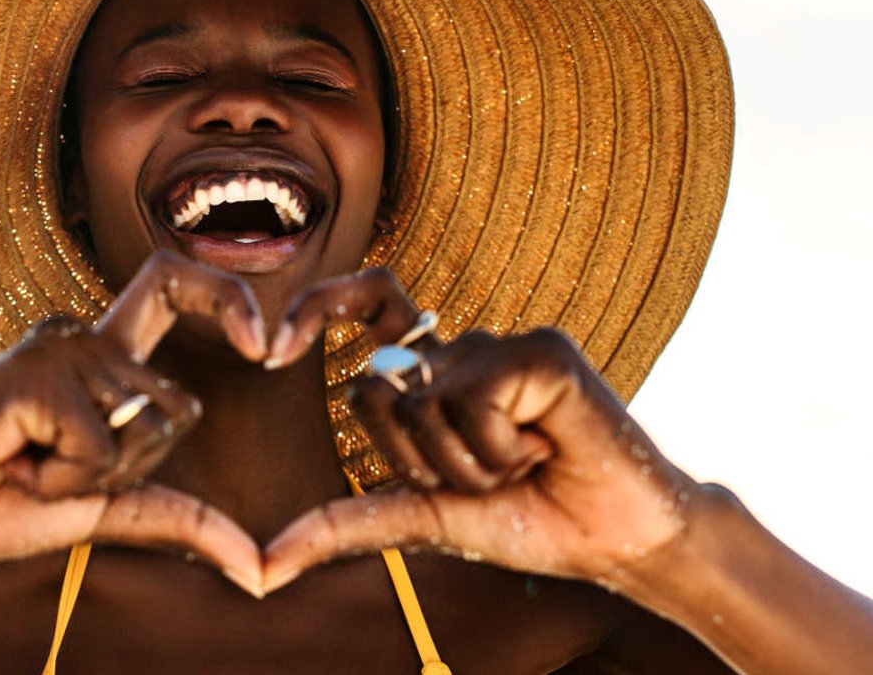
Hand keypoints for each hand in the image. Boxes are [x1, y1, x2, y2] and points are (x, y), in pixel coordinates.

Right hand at [0, 250, 271, 593]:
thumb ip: (177, 520)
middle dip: (136, 466)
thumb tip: (258, 570)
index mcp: (101, 360)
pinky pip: (99, 445)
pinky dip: (64, 476)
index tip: (267, 345)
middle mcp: (84, 340)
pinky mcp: (35, 371)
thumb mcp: (101, 511)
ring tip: (24, 464)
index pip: (177, 289)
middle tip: (56, 472)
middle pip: (179, 404)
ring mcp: (58, 347)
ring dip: (89, 476)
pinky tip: (10, 459)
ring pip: (142, 428)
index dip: (230, 297)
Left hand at [258, 267, 700, 593]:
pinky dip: (501, 450)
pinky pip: (475, 401)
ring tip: (523, 465)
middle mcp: (463, 349)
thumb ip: (344, 526)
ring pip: (424, 403)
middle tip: (485, 477)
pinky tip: (548, 449)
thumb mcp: (421, 519)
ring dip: (468, 465)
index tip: (271, 350)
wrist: (612, 543)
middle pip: (375, 388)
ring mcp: (502, 343)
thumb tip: (261, 568)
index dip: (318, 306)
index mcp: (434, 375)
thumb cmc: (526, 522)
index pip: (367, 305)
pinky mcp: (542, 349)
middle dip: (417, 463)